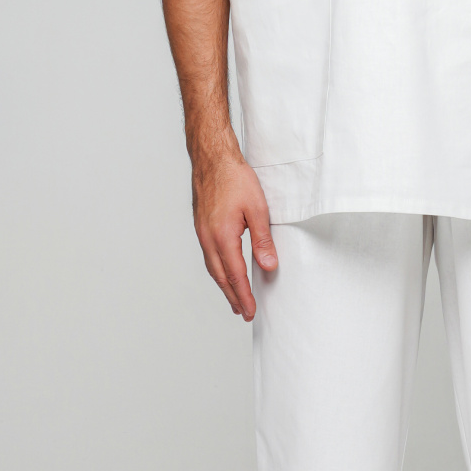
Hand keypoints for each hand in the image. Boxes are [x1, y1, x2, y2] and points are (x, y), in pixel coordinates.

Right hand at [191, 147, 277, 319]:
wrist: (212, 158)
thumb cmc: (234, 178)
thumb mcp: (257, 209)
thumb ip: (263, 240)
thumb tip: (269, 265)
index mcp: (222, 236)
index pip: (235, 275)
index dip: (243, 295)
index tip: (250, 311)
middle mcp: (208, 238)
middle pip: (220, 277)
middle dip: (233, 296)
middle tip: (243, 313)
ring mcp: (202, 232)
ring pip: (212, 267)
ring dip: (224, 285)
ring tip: (234, 298)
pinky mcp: (201, 226)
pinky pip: (208, 256)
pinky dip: (217, 270)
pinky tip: (224, 271)